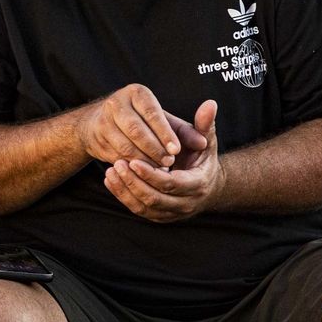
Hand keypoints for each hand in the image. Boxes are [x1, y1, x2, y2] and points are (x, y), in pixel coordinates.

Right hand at [77, 84, 205, 168]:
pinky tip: (144, 172)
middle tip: (169, 162)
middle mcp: (116, 103)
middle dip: (154, 149)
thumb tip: (202, 143)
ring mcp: (103, 122)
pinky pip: (116, 157)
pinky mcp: (97, 140)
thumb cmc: (144, 122)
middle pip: (135, 130)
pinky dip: (132, 167)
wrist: (103, 124)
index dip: (164, 133)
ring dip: (144, 161)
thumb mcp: (166, 121)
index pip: (151, 112)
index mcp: (136, 93)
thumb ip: (186, 131)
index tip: (177, 149)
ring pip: (125, 146)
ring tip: (159, 168)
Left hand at [103, 100, 222, 222]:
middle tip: (117, 164)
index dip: (150, 173)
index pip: (170, 183)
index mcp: (198, 185)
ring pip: (144, 207)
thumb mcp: (207, 141)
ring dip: (125, 190)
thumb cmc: (203, 157)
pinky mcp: (160, 217)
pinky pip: (138, 210)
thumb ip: (205, 124)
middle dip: (133, 182)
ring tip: (111, 170)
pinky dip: (123, 196)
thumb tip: (210, 103)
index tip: (132, 160)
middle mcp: (186, 204)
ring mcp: (172, 214)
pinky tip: (111, 180)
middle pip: (154, 198)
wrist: (207, 186)